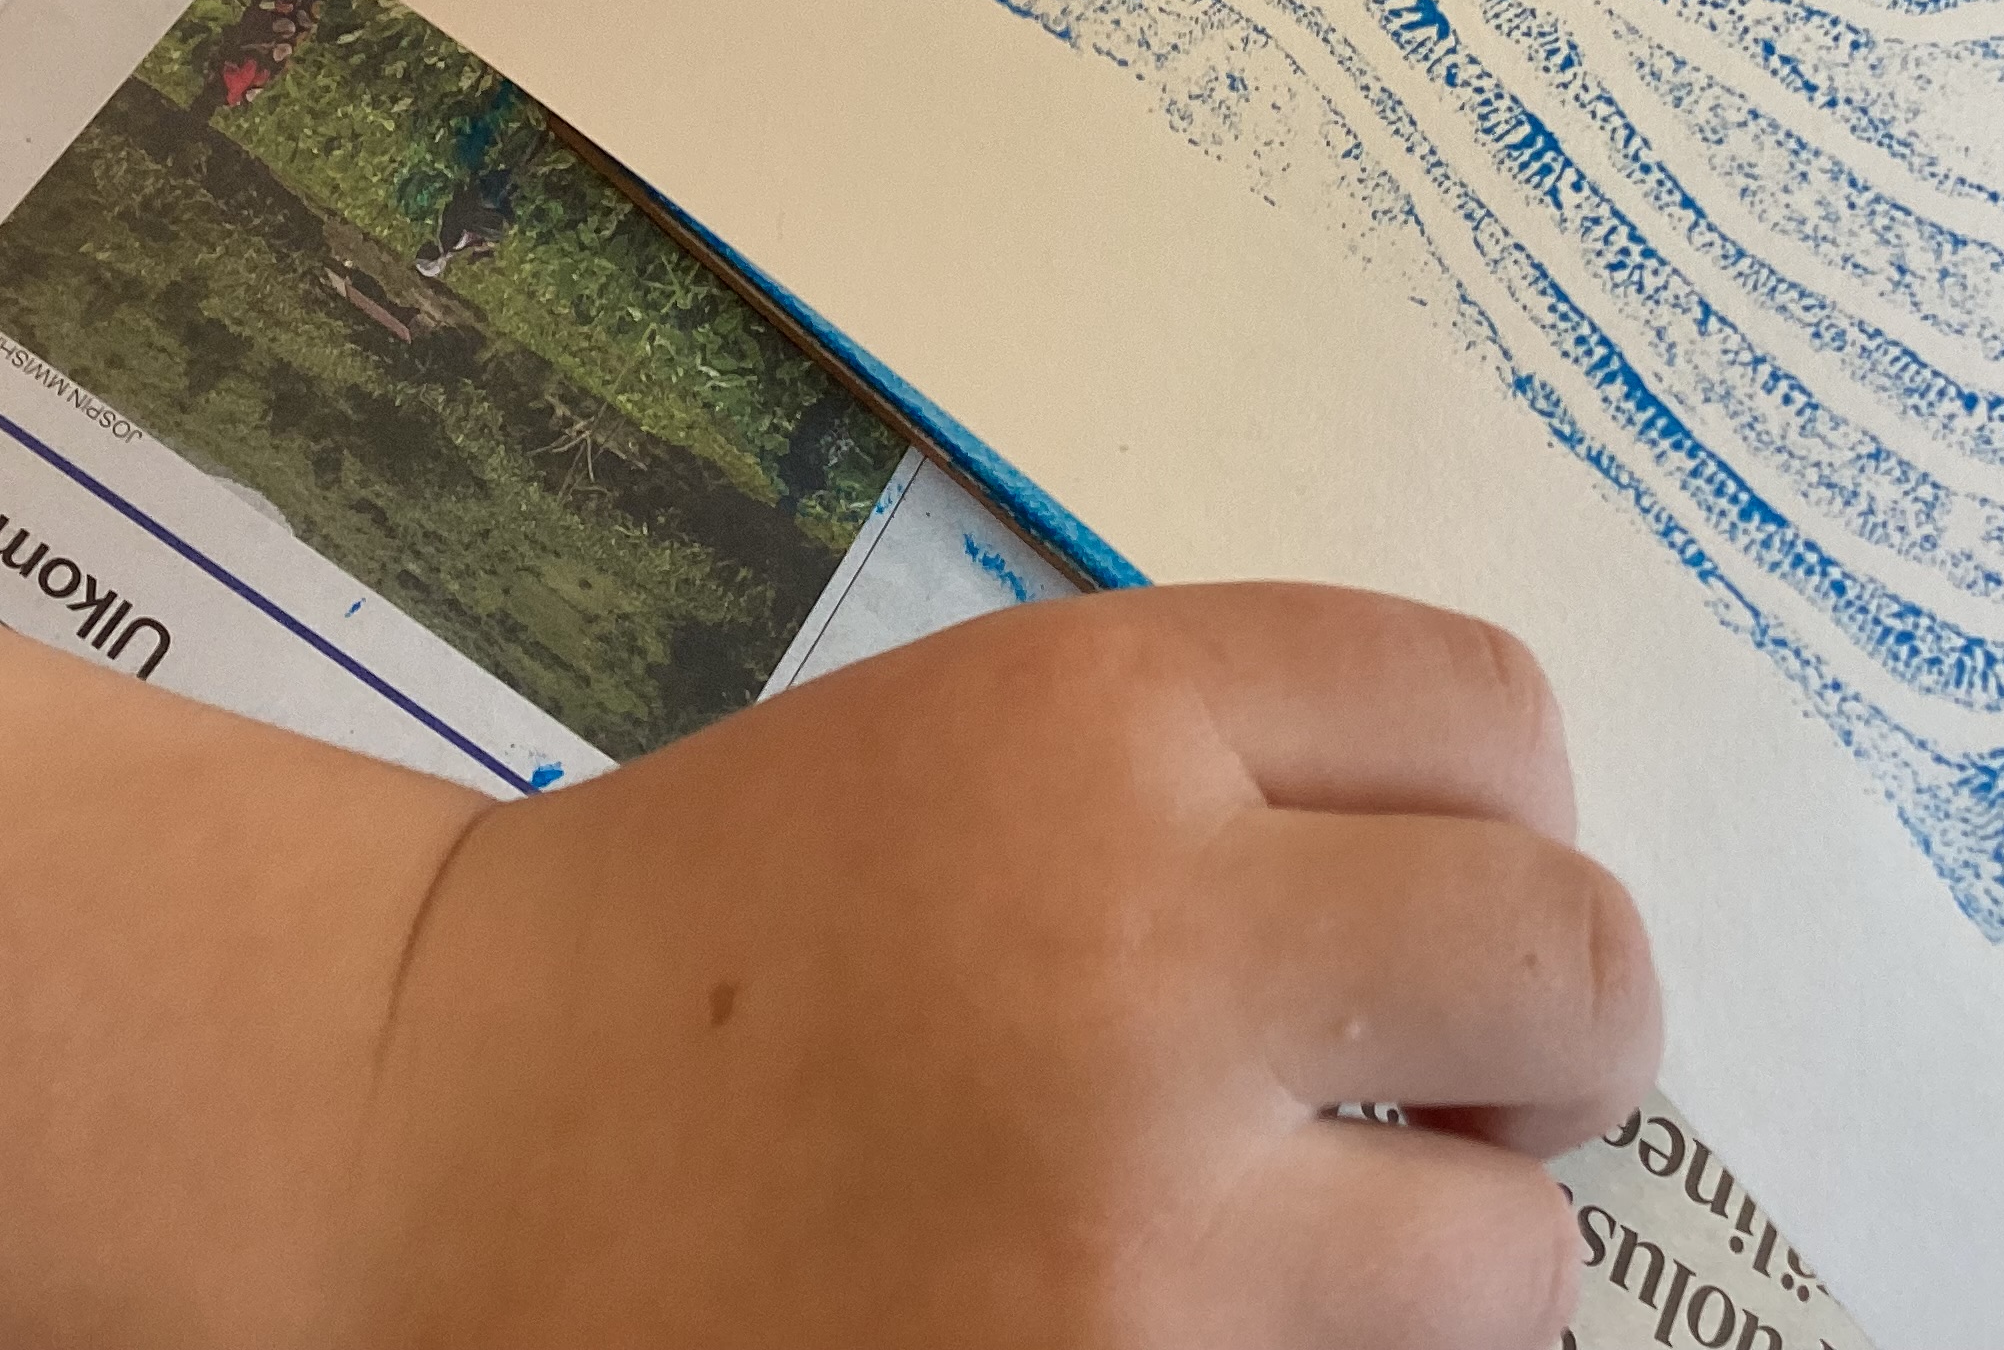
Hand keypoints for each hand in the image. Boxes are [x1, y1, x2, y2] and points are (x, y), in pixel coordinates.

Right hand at [351, 583, 1660, 1349]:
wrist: (429, 1142)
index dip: (1499, 813)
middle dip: (1543, 1037)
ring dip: (1448, 1263)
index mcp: (1101, 714)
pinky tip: (1213, 1324)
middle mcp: (1149, 945)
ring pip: (1520, 1263)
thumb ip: (1228, 773)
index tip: (1439, 895)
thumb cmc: (715, 928)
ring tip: (1303, 1252)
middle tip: (1451, 1092)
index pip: (1490, 715)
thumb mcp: (974, 743)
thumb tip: (1503, 893)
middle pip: (1574, 965)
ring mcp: (1141, 1227)